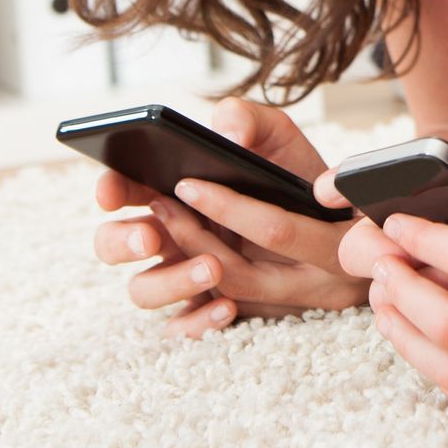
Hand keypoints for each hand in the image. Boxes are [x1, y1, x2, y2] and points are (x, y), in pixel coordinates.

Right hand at [89, 97, 366, 335]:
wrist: (339, 221)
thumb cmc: (297, 174)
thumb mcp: (277, 136)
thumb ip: (247, 119)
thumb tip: (227, 133)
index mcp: (172, 186)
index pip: (120, 188)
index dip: (108, 189)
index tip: (112, 193)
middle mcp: (171, 231)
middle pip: (115, 245)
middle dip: (122, 242)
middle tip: (151, 235)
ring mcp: (187, 272)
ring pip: (147, 290)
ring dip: (171, 281)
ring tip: (213, 266)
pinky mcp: (214, 307)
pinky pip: (186, 328)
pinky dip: (198, 323)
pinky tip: (227, 308)